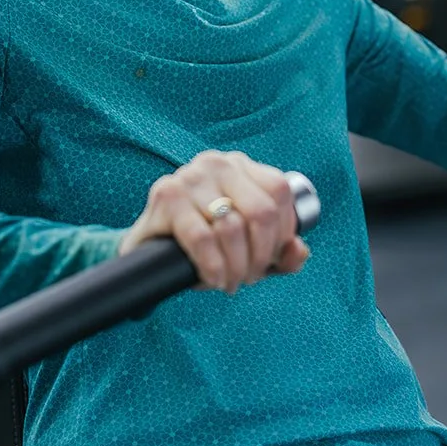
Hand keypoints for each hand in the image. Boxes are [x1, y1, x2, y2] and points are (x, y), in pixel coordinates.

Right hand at [119, 150, 310, 293]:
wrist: (147, 250)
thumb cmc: (204, 245)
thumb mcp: (248, 249)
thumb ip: (281, 252)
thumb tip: (299, 252)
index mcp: (241, 166)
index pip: (279, 193)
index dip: (281, 234)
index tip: (268, 260)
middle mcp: (217, 163)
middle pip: (261, 212)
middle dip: (259, 256)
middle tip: (247, 278)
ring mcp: (190, 176)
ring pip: (232, 227)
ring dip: (236, 267)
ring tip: (229, 281)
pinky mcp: (166, 195)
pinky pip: (202, 237)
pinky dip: (213, 266)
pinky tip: (211, 279)